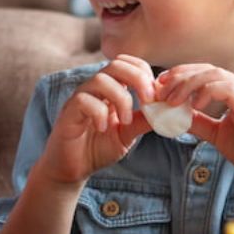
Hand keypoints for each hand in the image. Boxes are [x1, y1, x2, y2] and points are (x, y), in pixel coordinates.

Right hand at [37, 54, 155, 185]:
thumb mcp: (127, 135)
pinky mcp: (68, 112)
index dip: (144, 72)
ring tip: (125, 121)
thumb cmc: (97, 149)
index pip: (127, 64)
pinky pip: (83, 100)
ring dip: (120, 98)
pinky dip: (99, 112)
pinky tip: (103, 129)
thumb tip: (165, 111)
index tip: (155, 96)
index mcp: (110, 90)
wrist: (72, 169)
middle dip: (137, 78)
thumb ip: (142, 121)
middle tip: (148, 100)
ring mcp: (80, 98)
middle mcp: (95, 89)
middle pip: (115, 64)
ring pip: (100, 79)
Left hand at [155, 64, 233, 189]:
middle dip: (180, 77)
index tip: (160, 86)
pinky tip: (194, 105)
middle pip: (209, 69)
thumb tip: (172, 115)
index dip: (182, 75)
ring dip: (189, 84)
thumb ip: (198, 121)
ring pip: (216, 75)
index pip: (208, 72)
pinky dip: (207, 92)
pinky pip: (228, 89)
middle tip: (159, 90)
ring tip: (172, 100)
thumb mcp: (218, 134)